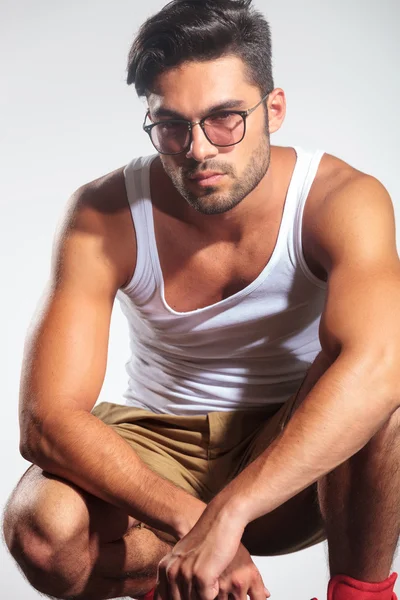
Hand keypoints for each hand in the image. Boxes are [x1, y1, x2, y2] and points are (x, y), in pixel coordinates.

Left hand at [154, 504, 268, 599]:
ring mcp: (185, 574)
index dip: (176, 597)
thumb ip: (176, 575)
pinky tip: (216, 573)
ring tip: (211, 575)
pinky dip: (215, 591)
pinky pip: (207, 598)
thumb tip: (176, 595)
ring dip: (205, 593)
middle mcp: (171, 571)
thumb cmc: (208, 537)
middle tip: (205, 579)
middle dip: (195, 595)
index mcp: (164, 568)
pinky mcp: (201, 577)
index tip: (192, 589)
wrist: (222, 518)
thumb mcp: (184, 555)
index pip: (163, 598)